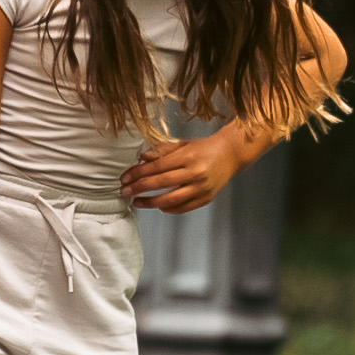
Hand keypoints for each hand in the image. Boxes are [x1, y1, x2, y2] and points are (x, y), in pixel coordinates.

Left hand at [122, 127, 244, 214]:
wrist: (230, 154)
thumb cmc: (203, 148)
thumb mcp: (182, 144)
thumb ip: (161, 151)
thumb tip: (141, 158)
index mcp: (187, 156)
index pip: (156, 167)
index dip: (137, 173)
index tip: (124, 179)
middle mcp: (195, 172)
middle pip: (160, 184)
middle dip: (139, 189)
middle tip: (124, 192)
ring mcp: (202, 187)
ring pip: (170, 200)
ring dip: (150, 203)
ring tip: (137, 202)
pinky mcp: (207, 198)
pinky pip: (183, 208)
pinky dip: (168, 209)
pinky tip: (158, 206)